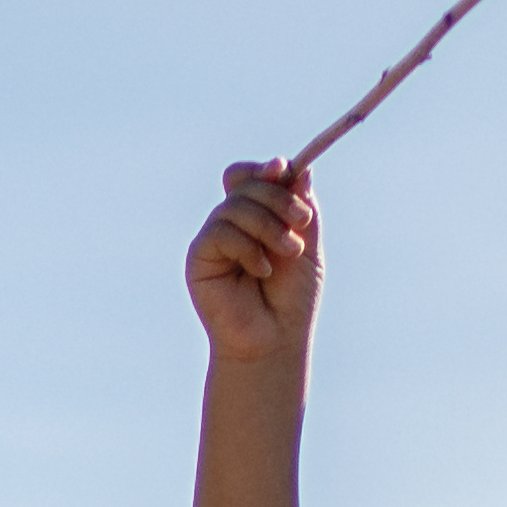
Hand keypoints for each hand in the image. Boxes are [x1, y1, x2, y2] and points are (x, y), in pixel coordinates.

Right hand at [187, 159, 322, 360]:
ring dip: (268, 224)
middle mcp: (232, 223)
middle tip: (300, 221)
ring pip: (234, 206)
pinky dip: (248, 247)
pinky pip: (221, 232)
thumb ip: (302, 206)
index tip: (284, 170)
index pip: (251, 177)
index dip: (264, 170)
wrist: (276, 340)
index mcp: (256, 216)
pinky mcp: (199, 258)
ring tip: (287, 251)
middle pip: (244, 184)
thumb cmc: (292, 298)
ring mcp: (214, 239)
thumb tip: (296, 166)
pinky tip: (261, 269)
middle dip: (277, 197)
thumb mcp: (307, 245)